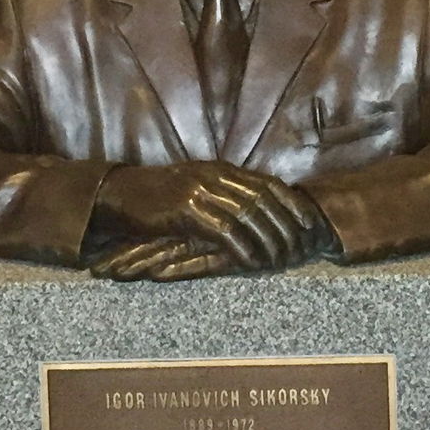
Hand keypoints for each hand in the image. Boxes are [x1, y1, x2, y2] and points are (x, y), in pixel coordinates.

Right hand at [91, 162, 331, 273]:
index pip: (270, 183)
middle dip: (286, 227)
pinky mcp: (186, 209)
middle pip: (264, 200)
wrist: (120, 195)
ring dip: (267, 240)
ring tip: (279, 261)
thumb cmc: (160, 197)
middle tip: (298, 251)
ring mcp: (200, 190)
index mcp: (222, 169)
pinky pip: (223, 230)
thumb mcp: (197, 186)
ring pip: (248, 215)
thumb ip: (226, 194)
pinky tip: (250, 261)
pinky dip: (241, 247)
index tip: (309, 226)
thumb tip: (259, 211)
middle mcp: (215, 175)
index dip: (293, 205)